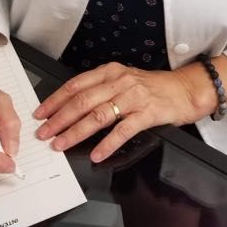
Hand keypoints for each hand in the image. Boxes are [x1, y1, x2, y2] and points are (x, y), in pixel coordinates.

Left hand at [33, 61, 204, 163]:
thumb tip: (72, 107)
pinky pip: (123, 130)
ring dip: (76, 132)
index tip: (41, 113)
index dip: (56, 100)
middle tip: (44, 133)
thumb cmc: (153, 87)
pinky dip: (107, 144)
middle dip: (59, 118)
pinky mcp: (148, 113)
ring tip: (62, 144)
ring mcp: (133, 97)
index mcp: (110, 72)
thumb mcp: (124, 80)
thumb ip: (101, 89)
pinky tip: (96, 154)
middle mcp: (119, 82)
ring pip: (98, 115)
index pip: (76, 85)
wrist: (185, 89)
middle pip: (82, 101)